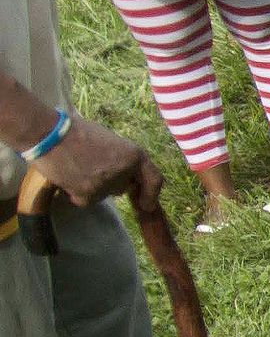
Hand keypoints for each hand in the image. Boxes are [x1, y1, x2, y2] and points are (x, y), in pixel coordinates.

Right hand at [25, 116, 156, 206]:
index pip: (154, 180)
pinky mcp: (87, 197)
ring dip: (96, 186)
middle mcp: (125, 173)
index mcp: (134, 155)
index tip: (146, 204)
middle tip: (95, 168)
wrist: (48, 136)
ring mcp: (106, 186)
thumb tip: (126, 173)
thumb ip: (123, 157)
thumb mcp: (110, 140)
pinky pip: (87, 200)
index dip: (151, 194)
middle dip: (114, 182)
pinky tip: (69, 177)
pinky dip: (79, 193)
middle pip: (124, 186)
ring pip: (105, 193)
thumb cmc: (78, 132)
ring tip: (78, 168)